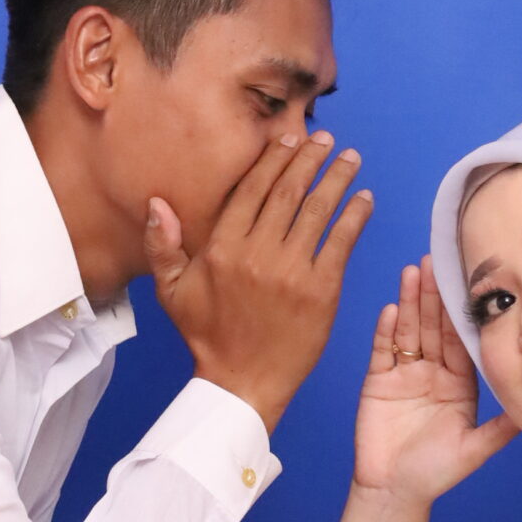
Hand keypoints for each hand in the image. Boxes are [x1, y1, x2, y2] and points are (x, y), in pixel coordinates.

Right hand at [144, 131, 373, 433]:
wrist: (242, 383)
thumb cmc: (207, 336)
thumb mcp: (172, 291)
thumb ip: (163, 245)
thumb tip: (157, 203)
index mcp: (222, 248)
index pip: (251, 189)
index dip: (274, 159)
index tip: (290, 138)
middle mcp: (257, 253)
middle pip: (288, 192)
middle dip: (309, 159)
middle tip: (325, 140)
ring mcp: (291, 271)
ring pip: (318, 211)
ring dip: (337, 179)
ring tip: (351, 159)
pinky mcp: (321, 291)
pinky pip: (341, 242)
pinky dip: (355, 216)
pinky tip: (365, 199)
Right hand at [355, 257, 515, 505]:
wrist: (394, 493)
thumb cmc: (435, 473)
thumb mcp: (476, 449)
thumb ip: (502, 426)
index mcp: (458, 382)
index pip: (459, 339)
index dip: (460, 312)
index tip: (465, 282)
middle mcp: (432, 372)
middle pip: (432, 326)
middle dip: (432, 295)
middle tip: (434, 261)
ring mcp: (403, 374)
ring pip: (407, 331)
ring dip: (408, 302)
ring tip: (411, 273)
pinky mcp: (377, 382)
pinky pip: (382, 351)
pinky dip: (385, 331)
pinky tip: (389, 310)